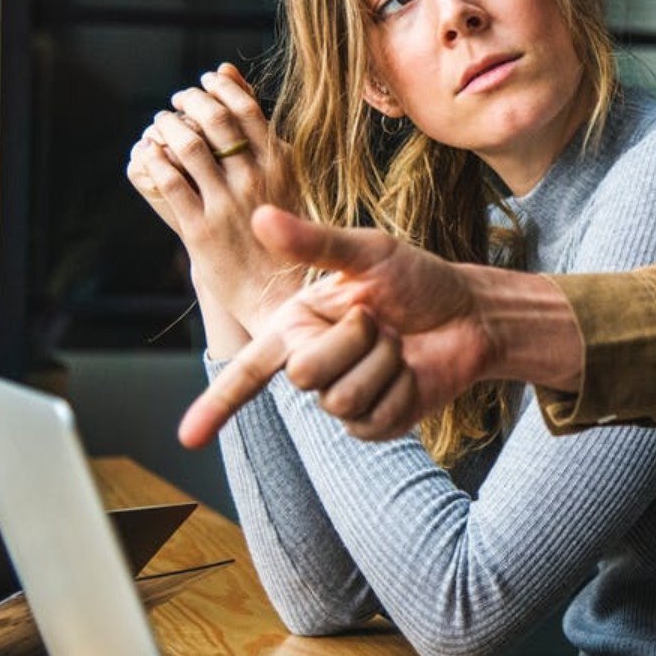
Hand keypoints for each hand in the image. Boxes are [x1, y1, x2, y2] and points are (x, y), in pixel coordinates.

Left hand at [126, 63, 302, 336]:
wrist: (279, 292)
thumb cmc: (284, 230)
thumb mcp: (284, 177)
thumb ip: (260, 132)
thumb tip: (230, 75)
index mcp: (282, 166)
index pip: (246, 108)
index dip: (220, 88)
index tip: (205, 81)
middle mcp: (256, 181)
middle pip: (215, 120)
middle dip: (190, 101)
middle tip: (178, 99)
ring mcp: (227, 205)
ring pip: (189, 147)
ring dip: (167, 126)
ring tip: (162, 123)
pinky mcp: (200, 230)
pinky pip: (170, 183)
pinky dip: (155, 160)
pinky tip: (151, 153)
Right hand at [179, 206, 503, 446]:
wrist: (470, 314)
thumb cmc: (418, 279)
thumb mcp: (369, 252)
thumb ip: (315, 242)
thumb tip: (259, 216)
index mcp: (297, 326)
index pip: (248, 370)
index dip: (216, 405)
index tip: (186, 438)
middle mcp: (313, 364)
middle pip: (304, 374)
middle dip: (352, 339)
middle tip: (379, 319)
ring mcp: (344, 399)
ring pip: (341, 399)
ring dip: (382, 362)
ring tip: (398, 342)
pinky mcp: (376, 424)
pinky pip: (374, 419)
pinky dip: (401, 389)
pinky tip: (412, 371)